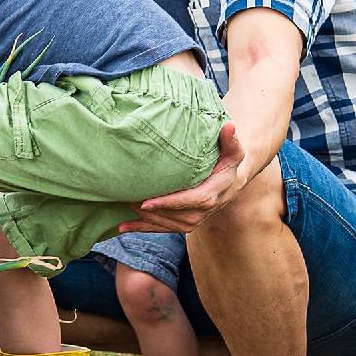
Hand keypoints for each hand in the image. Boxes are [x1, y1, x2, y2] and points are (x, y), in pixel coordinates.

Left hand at [122, 121, 247, 233]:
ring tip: (124, 204)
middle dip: (150, 210)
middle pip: (175, 216)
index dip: (170, 203)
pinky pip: (162, 228)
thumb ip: (230, 140)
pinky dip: (141, 228)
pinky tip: (123, 226)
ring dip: (143, 218)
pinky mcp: (184, 223)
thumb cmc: (227, 161)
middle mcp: (205, 211)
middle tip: (127, 198)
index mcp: (215, 193)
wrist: (229, 181)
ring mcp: (194, 219)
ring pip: (166, 224)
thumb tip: (229, 126)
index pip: (193, 200)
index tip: (148, 202)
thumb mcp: (233, 151)